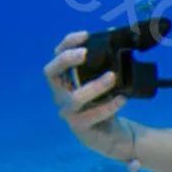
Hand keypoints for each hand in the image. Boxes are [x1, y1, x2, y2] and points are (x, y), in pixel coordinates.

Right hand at [44, 30, 132, 160]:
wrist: (113, 136)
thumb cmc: (106, 105)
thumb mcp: (106, 84)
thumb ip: (107, 65)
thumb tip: (117, 37)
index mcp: (64, 81)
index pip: (57, 57)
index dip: (67, 44)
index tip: (86, 35)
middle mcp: (60, 95)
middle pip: (50, 73)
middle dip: (66, 60)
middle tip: (86, 54)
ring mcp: (68, 113)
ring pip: (74, 98)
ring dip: (94, 86)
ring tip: (112, 77)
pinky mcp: (80, 128)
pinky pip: (91, 116)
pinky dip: (108, 106)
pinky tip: (121, 99)